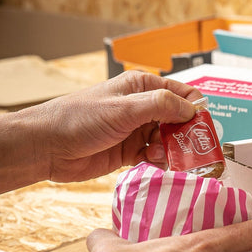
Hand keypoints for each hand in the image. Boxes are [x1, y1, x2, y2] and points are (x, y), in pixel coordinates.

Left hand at [24, 70, 201, 182]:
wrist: (46, 147)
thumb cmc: (78, 119)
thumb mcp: (124, 108)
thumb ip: (161, 106)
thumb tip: (193, 109)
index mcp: (142, 87)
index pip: (183, 94)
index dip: (197, 110)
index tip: (205, 129)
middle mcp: (142, 107)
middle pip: (179, 120)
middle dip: (187, 135)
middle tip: (191, 150)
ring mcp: (136, 130)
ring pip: (169, 140)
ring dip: (172, 150)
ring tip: (162, 156)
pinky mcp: (129, 151)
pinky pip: (156, 156)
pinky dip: (160, 161)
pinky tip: (155, 164)